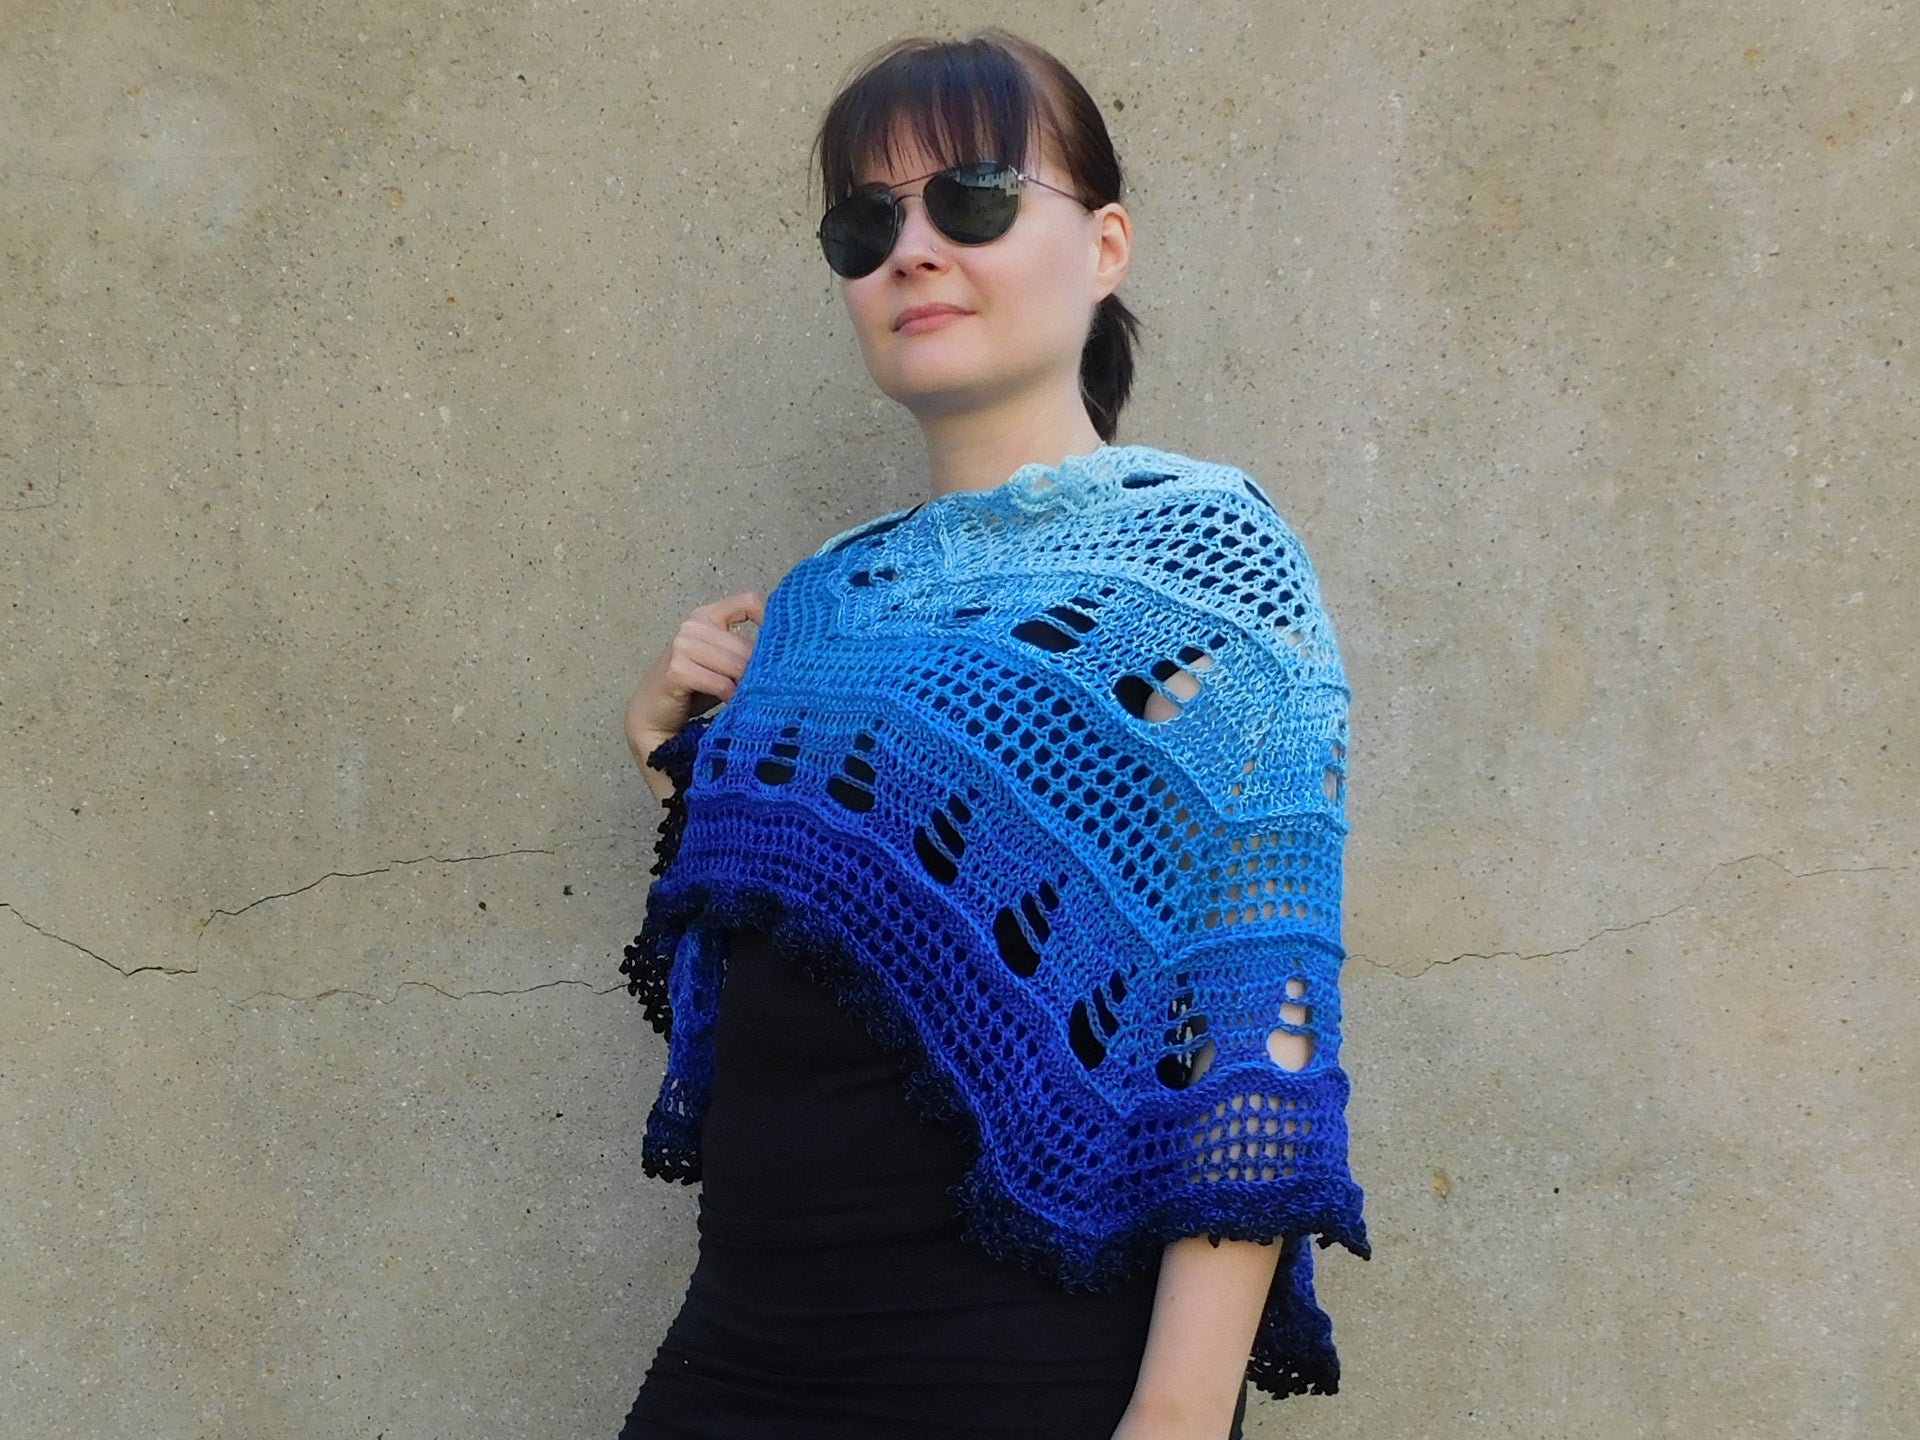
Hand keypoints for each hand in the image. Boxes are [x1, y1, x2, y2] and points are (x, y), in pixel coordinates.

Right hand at [625, 590, 763, 799]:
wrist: (654, 718)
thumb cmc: (693, 691)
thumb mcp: (724, 665)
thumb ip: (744, 651)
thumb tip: (788, 655)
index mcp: (707, 615)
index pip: (750, 601)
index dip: (772, 621)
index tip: (784, 649)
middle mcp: (694, 624)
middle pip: (747, 644)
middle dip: (758, 671)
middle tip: (763, 691)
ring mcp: (683, 644)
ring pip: (736, 664)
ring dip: (744, 686)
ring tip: (745, 700)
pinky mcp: (677, 669)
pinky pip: (720, 682)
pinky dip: (729, 696)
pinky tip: (729, 704)